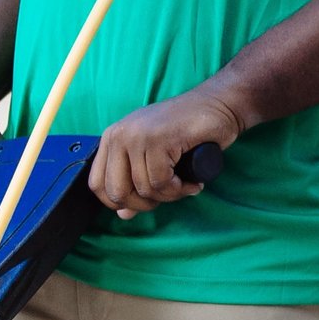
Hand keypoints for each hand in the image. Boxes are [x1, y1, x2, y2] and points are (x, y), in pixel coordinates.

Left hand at [92, 88, 242, 217]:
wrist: (221, 104)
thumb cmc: (188, 131)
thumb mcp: (154, 157)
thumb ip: (135, 183)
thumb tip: (123, 214)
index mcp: (112, 138)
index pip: (97, 184)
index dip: (118, 203)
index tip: (144, 201)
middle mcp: (119, 135)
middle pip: (116, 192)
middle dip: (143, 204)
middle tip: (167, 196)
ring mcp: (137, 136)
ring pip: (143, 189)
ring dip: (169, 195)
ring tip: (185, 185)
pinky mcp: (157, 139)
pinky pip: (161, 182)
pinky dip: (179, 189)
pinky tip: (191, 183)